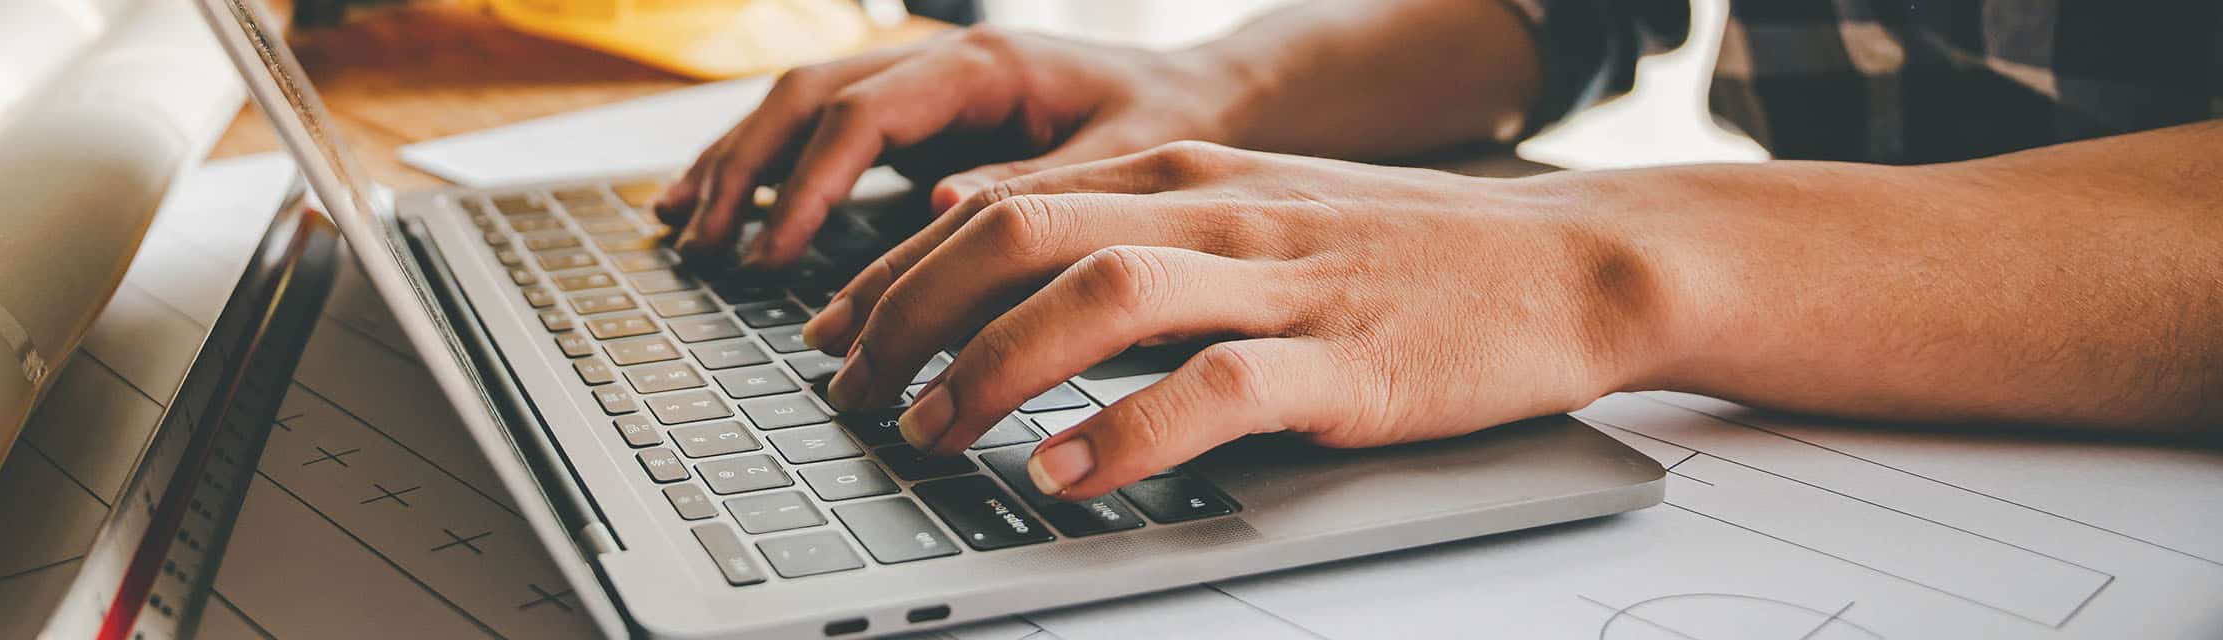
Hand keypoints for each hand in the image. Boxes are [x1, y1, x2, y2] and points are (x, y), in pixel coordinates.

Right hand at [654, 26, 1241, 268]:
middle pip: (806, 99)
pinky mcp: (920, 117)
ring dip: (737, 164)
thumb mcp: (1120, 163)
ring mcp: (923, 85)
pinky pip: (823, 131)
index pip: (862, 117)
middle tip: (703, 244)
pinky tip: (725, 207)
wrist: (1206, 98)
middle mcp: (940, 63)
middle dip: (746, 170)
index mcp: (982, 66)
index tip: (772, 252)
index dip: (809, 186)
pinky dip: (768, 167)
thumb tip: (941, 216)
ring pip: (800, 107)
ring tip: (681, 225)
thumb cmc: (1172, 128)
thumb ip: (1035, 188)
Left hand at [801, 141, 1667, 498]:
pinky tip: (1069, 474)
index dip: (896, 277)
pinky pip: (1213, 389)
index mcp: (1181, 172)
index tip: (837, 338)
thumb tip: (993, 260)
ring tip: (935, 433)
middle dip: (911, 319)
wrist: (1571, 260)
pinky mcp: (1344, 362)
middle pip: (1019, 238)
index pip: (999, 207)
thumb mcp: (1248, 211)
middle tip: (857, 396)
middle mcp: (1214, 209)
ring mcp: (1280, 282)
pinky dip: (1128, 433)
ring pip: (1100, 297)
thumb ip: (1130, 228)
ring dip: (994, 368)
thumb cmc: (1399, 251)